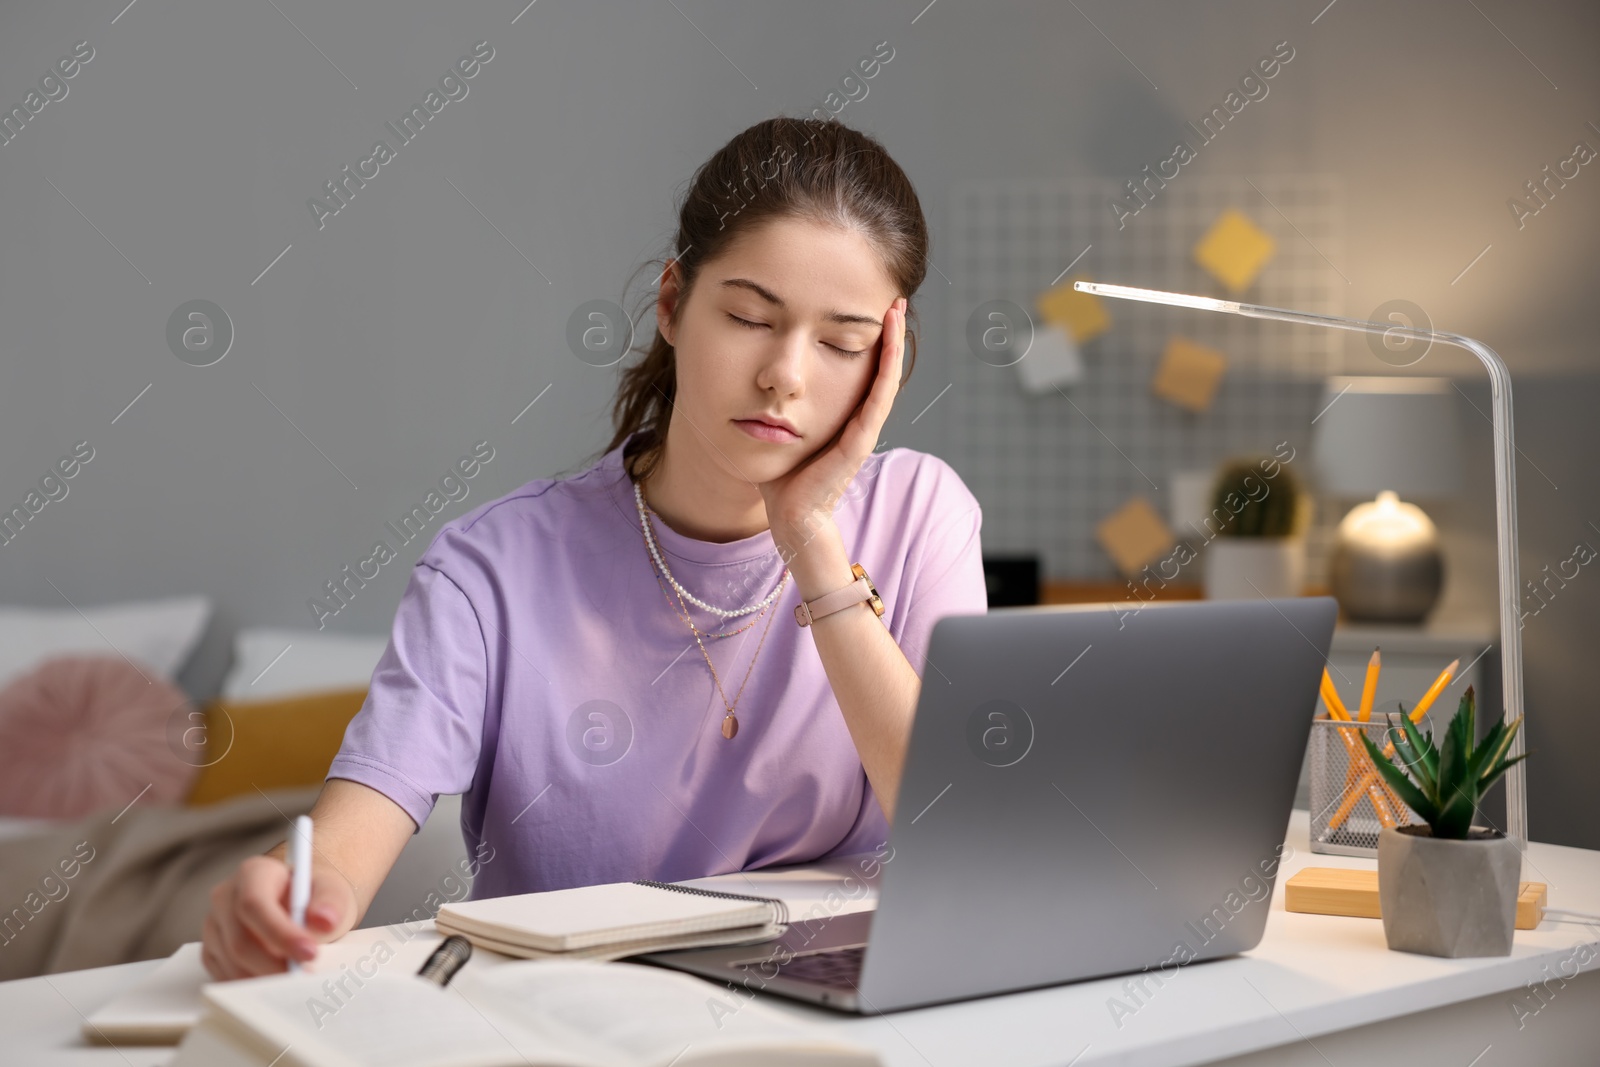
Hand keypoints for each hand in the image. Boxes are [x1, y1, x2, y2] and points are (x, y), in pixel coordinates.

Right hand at [201, 853, 356, 979]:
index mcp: (253, 873)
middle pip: (240, 941)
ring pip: (231, 963)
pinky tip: (276, 981)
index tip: (308, 953)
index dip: (280, 933)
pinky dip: (252, 985)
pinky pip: (225, 976)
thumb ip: (330, 902)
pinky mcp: (211, 951)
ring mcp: (214, 926)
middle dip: (274, 965)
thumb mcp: (331, 891)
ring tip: (296, 979)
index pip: (254, 904)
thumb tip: (324, 920)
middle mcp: (226, 898)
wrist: (301, 907)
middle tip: (305, 976)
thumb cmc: (312, 897)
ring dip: (264, 979)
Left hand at [760, 296, 906, 561]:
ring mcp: (863, 429)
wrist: (791, 517)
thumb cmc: (783, 476)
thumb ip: (779, 402)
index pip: (863, 368)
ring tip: (898, 308)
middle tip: (895, 295)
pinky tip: (889, 339)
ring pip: (885, 376)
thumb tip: (760, 374)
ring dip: (894, 341)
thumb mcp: (781, 426)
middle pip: (879, 367)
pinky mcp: (859, 441)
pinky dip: (887, 366)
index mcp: (844, 415)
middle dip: (888, 332)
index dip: (870, 338)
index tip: (871, 305)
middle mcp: (859, 419)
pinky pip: (878, 397)